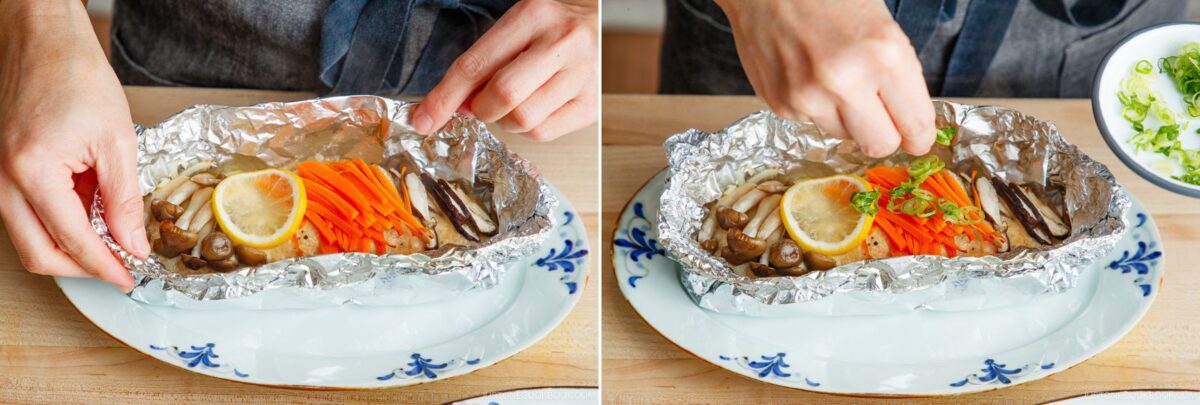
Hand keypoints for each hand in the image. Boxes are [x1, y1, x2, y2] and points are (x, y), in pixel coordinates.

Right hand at [0, 1, 144, 290]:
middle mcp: (3, 178)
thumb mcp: (118, 142)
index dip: (103, 266)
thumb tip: (131, 244)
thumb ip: (123, 200)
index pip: (70, 240)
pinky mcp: (2, 169)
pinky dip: (57, 222)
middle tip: (118, 270)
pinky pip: (25, 212)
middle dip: (80, 268)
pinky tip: (90, 212)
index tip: (128, 277)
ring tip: (111, 239)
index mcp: (32, 171)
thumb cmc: (77, 77)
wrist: (45, 42)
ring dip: (68, 246)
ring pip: (27, 236)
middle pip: (37, 252)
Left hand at [411, 0, 597, 140]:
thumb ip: (483, 62)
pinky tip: (532, 108)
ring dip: (505, 120)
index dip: (444, 97)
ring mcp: (583, 74)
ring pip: (524, 120)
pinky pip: (546, 132)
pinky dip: (528, 127)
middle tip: (480, 103)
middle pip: (503, 96)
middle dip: (480, 109)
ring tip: (513, 101)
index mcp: (534, 15)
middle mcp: (563, 42)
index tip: (424, 118)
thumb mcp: (512, 25)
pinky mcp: (593, 103)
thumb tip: (455, 106)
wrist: (595, 17)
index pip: (476, 65)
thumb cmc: (549, 22)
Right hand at [715, 0, 934, 156]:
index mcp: (883, 55)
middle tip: (881, 117)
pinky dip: (814, 105)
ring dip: (845, 116)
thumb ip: (899, 75)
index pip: (914, 125)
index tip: (916, 138)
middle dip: (884, 134)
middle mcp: (845, 81)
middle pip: (879, 145)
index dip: (918, 136)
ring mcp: (808, 96)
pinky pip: (811, 121)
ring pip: (843, 135)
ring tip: (833, 77)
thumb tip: (909, 120)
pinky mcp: (780, 104)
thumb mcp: (882, 25)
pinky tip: (805, 73)